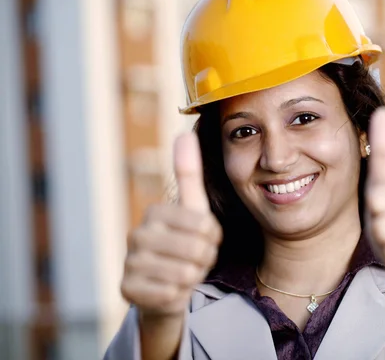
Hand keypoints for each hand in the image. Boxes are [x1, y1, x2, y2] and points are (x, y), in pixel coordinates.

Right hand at [120, 133, 222, 317]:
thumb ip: (189, 173)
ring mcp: (129, 263)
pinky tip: (170, 289)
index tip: (203, 239)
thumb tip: (185, 133)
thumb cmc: (183, 244)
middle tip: (194, 259)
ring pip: (185, 274)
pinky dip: (178, 294)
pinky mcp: (127, 290)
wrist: (164, 286)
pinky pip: (172, 294)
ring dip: (192, 277)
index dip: (213, 238)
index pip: (205, 225)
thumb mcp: (192, 209)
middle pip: (197, 250)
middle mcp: (137, 235)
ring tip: (183, 272)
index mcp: (155, 212)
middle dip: (204, 259)